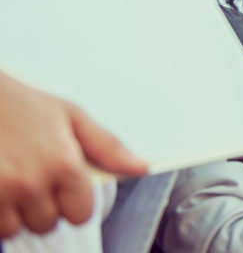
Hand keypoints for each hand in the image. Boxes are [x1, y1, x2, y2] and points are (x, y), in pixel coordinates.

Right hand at [0, 70, 147, 237]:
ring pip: (18, 228)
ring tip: (12, 180)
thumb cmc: (20, 102)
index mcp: (63, 162)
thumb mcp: (71, 115)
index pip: (81, 213)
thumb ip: (108, 146)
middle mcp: (32, 181)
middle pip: (49, 223)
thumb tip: (142, 167)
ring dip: (16, 211)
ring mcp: (1, 192)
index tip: (66, 190)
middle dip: (44, 206)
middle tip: (34, 178)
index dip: (75, 203)